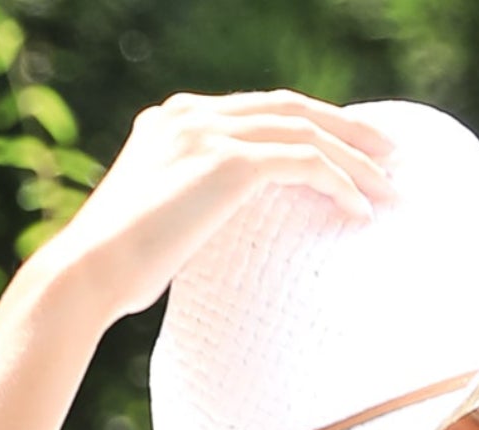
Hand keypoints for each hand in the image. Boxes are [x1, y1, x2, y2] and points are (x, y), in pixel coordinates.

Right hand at [33, 90, 391, 331]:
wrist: (89, 272)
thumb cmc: (117, 270)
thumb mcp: (158, 222)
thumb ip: (191, 204)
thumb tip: (210, 230)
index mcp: (174, 120)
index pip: (257, 110)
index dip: (307, 126)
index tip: (345, 148)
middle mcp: (192, 114)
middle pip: (288, 107)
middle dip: (343, 128)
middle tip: (387, 152)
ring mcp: (209, 131)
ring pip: (303, 131)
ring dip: (353, 159)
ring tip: (389, 187)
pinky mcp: (227, 162)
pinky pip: (302, 162)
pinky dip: (337, 183)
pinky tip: (360, 209)